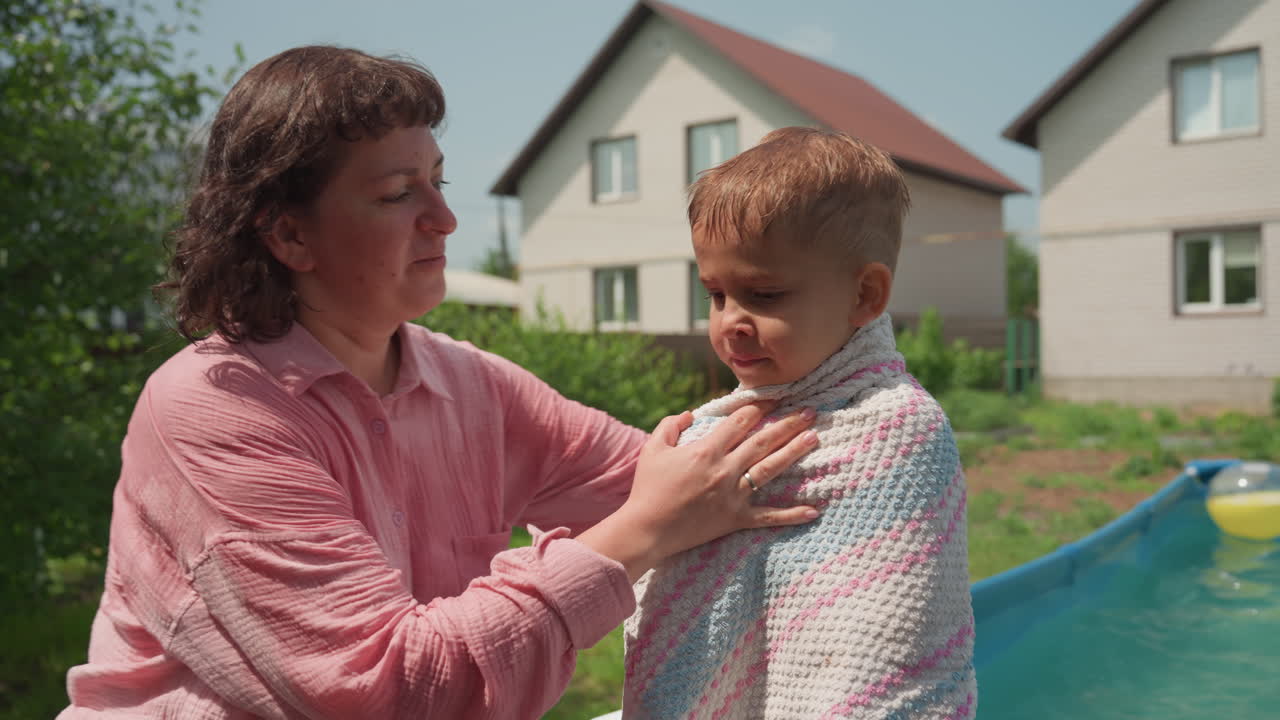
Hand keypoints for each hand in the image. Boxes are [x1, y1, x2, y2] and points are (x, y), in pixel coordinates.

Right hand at [579, 403, 819, 581]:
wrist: (646, 529)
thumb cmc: (647, 487)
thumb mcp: (653, 448)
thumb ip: (671, 425)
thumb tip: (691, 413)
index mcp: (706, 450)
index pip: (740, 422)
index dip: (759, 406)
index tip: (775, 397)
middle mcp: (724, 470)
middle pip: (762, 441)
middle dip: (788, 424)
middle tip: (809, 411)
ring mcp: (733, 495)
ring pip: (770, 470)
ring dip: (793, 452)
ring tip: (813, 438)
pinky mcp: (735, 519)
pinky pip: (768, 517)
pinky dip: (790, 515)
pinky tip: (813, 511)